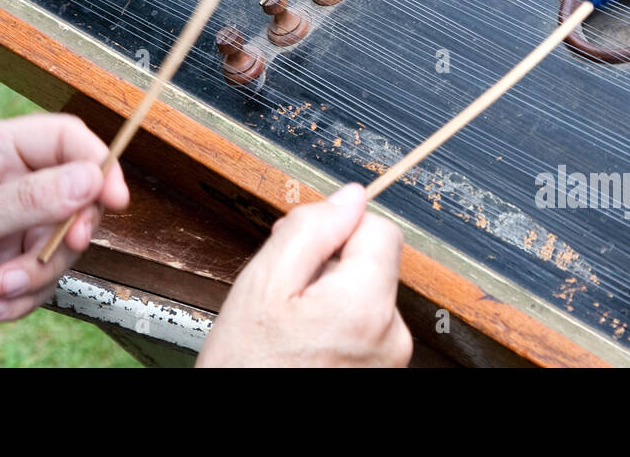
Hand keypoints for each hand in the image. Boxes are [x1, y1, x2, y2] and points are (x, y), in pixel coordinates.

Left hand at [0, 113, 127, 353]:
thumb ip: (31, 199)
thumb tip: (89, 178)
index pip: (66, 141)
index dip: (96, 164)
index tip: (112, 198)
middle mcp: (6, 186)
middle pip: (74, 197)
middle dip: (65, 232)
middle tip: (57, 248)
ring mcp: (6, 229)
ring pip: (60, 246)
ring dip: (35, 274)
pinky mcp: (4, 269)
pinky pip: (42, 281)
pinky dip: (22, 298)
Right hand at [196, 184, 411, 366]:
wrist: (238, 436)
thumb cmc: (245, 368)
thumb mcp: (264, 282)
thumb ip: (312, 229)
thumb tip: (349, 196)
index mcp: (367, 304)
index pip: (380, 228)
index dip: (338, 228)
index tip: (306, 248)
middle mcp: (391, 336)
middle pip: (374, 264)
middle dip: (331, 265)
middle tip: (285, 292)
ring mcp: (388, 362)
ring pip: (366, 296)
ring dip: (331, 298)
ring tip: (290, 326)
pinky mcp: (380, 376)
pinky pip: (365, 331)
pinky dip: (336, 328)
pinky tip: (303, 345)